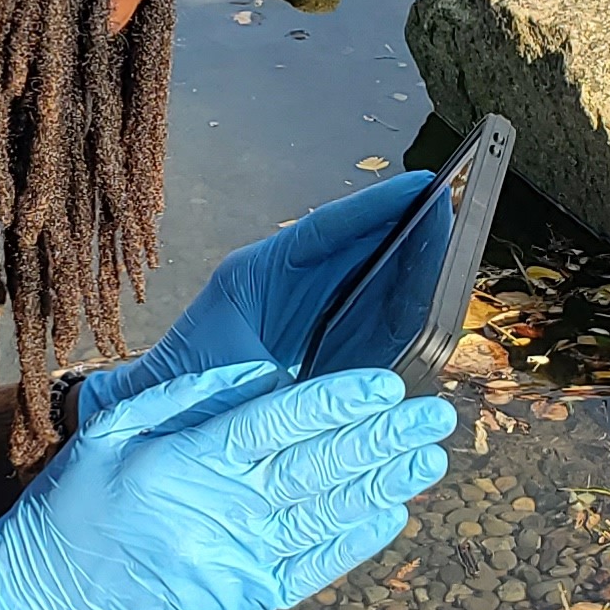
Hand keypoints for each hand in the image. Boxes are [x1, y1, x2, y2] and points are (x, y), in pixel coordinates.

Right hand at [0, 359, 455, 609]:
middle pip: (316, 468)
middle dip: (381, 438)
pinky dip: (354, 542)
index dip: (336, 402)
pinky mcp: (240, 603)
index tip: (386, 383)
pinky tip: (391, 514)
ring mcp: (233, 564)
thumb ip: (188, 397)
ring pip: (324, 517)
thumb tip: (263, 373)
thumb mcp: (116, 428)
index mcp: (185, 461)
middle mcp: (217, 513)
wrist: (44, 598)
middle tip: (433, 414)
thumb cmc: (78, 500)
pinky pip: (311, 571)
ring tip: (429, 458)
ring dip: (383, 486)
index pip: (277, 423)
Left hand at [81, 173, 441, 420]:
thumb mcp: (233, 375)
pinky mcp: (313, 335)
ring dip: (404, 263)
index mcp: (254, 274)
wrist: (156, 425)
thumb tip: (347, 382)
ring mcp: (299, 307)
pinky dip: (394, 306)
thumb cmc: (182, 393)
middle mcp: (281, 282)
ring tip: (452, 246)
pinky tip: (429, 305)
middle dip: (401, 227)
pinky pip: (360, 312)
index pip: (322, 231)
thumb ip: (287, 372)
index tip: (420, 185)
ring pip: (361, 274)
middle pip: (351, 245)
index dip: (373, 208)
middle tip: (453, 207)